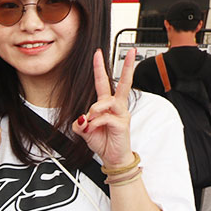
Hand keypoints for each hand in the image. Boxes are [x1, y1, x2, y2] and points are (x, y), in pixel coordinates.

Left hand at [73, 48, 134, 167]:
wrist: (112, 158)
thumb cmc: (103, 142)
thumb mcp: (84, 131)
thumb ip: (79, 123)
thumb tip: (81, 119)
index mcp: (107, 105)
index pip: (103, 82)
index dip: (99, 68)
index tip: (98, 53)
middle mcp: (116, 106)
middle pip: (123, 82)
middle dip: (126, 66)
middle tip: (131, 52)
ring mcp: (121, 114)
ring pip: (108, 101)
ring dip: (94, 110)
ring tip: (90, 121)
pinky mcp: (122, 123)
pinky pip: (106, 118)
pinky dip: (95, 123)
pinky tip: (93, 129)